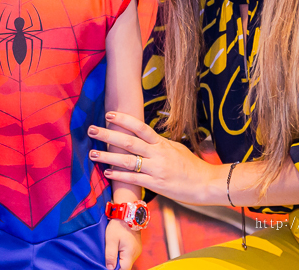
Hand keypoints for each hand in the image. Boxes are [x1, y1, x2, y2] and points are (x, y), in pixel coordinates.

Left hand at [89, 112, 220, 205]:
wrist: (206, 184)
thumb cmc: (191, 166)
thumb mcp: (175, 148)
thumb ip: (158, 144)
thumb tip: (144, 138)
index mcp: (162, 143)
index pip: (140, 128)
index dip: (124, 120)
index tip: (109, 114)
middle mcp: (158, 154)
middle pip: (129, 142)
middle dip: (109, 135)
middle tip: (91, 130)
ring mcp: (156, 169)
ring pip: (127, 161)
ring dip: (108, 156)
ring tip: (92, 153)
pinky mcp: (156, 184)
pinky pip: (133, 179)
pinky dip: (119, 176)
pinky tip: (107, 172)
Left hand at [105, 218, 141, 269]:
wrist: (127, 213)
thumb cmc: (118, 225)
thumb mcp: (111, 240)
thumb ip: (110, 255)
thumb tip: (110, 269)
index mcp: (130, 253)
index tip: (107, 266)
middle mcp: (136, 254)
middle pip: (125, 266)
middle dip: (116, 265)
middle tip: (107, 258)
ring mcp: (137, 250)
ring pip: (126, 261)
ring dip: (118, 260)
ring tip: (112, 251)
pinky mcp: (135, 247)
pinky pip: (128, 256)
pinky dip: (122, 255)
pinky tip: (116, 249)